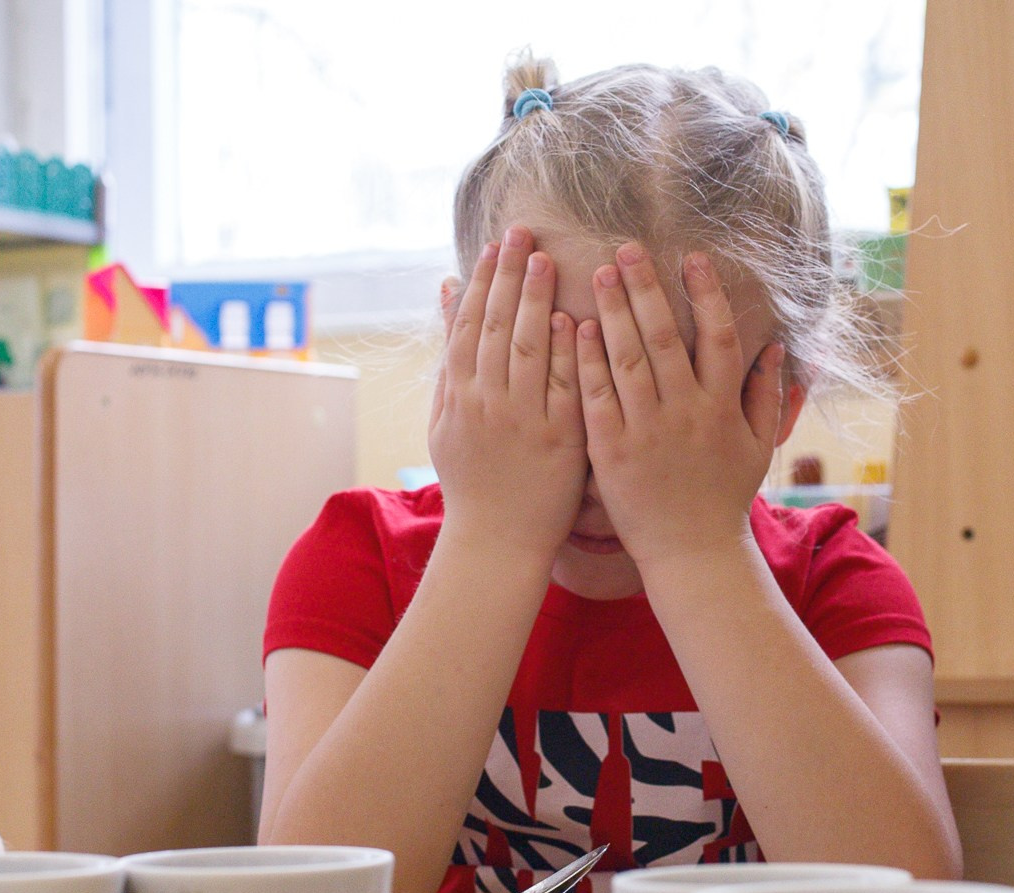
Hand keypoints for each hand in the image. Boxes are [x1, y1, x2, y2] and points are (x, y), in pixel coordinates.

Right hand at [428, 224, 587, 560]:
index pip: (468, 326)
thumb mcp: (445, 423)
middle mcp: (485, 403)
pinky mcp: (556, 439)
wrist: (497, 540)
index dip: (481, 283)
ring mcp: (521, 420)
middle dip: (508, 276)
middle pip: (495, 327)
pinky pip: (560, 387)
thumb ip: (447, 361)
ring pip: (525, 349)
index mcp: (458, 397)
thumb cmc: (473, 481)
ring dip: (533, 301)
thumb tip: (445, 297)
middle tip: (523, 232)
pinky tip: (568, 317)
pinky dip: (562, 352)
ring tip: (545, 258)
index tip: (493, 246)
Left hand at [576, 245, 787, 569]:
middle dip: (646, 288)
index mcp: (722, 406)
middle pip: (665, 337)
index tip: (692, 256)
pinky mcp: (611, 451)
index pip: (717, 336)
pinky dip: (586, 361)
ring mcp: (646, 430)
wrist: (690, 554)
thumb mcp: (756, 447)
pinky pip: (596, 397)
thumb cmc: (722, 499)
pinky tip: (573, 328)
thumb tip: (776, 346)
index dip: (706, 294)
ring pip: (628, 359)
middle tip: (626, 247)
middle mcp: (685, 412)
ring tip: (597, 273)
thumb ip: (765, 395)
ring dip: (612, 312)